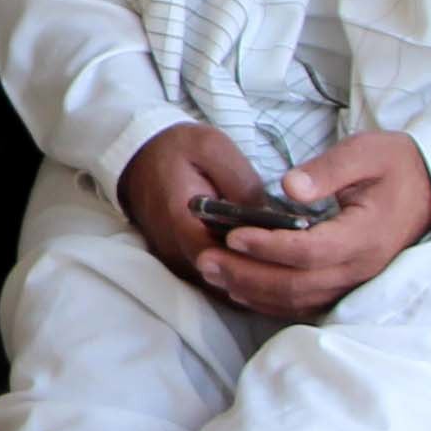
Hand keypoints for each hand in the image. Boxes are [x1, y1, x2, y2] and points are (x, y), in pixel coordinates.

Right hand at [118, 119, 275, 297]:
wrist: (138, 157)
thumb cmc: (176, 149)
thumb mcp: (212, 147)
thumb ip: (240, 181)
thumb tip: (269, 217)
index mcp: (181, 220)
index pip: (222, 258)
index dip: (256, 258)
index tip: (285, 244)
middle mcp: (175, 249)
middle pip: (225, 277)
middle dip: (260, 269)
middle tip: (292, 254)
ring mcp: (175, 260)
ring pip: (221, 283)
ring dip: (250, 274)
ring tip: (282, 257)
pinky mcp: (179, 262)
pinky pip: (214, 278)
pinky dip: (239, 273)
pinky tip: (261, 259)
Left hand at [122, 121, 430, 321]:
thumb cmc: (397, 165)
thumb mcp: (366, 152)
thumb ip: (328, 169)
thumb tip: (288, 186)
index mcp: (364, 235)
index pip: (308, 251)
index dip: (268, 247)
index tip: (233, 234)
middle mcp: (360, 268)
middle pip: (295, 284)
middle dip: (247, 274)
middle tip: (206, 260)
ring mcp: (355, 282)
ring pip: (297, 300)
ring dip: (252, 291)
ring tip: (212, 273)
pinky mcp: (348, 286)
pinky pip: (305, 303)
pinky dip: (270, 301)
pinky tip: (241, 288)